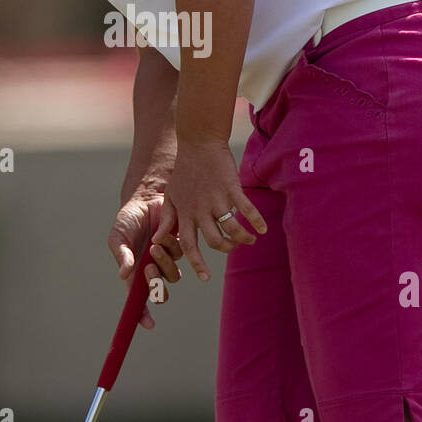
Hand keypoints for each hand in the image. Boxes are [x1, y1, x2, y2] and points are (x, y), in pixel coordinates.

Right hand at [108, 191, 183, 330]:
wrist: (146, 198)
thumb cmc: (128, 219)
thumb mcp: (119, 236)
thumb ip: (121, 254)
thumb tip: (124, 275)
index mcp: (134, 272)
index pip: (138, 300)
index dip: (143, 315)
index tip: (148, 324)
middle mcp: (152, 269)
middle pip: (160, 291)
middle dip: (156, 284)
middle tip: (149, 268)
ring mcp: (167, 259)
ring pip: (173, 274)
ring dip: (164, 262)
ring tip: (155, 245)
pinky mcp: (180, 246)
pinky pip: (181, 254)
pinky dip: (172, 245)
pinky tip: (163, 233)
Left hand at [150, 138, 266, 283]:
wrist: (198, 143)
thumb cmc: (185, 171)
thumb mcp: (171, 196)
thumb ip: (167, 219)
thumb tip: (158, 240)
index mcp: (185, 214)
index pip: (189, 245)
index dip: (197, 263)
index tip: (205, 278)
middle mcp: (200, 209)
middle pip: (214, 240)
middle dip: (227, 248)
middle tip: (234, 247)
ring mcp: (216, 199)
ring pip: (232, 228)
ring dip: (243, 238)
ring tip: (251, 239)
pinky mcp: (231, 188)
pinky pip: (246, 209)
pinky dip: (256, 221)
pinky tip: (263, 228)